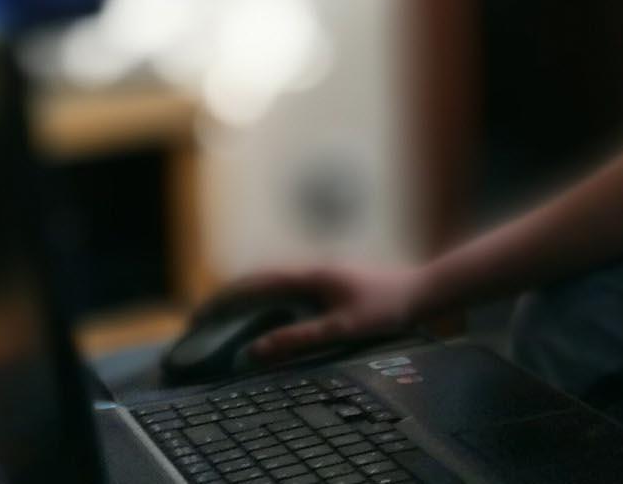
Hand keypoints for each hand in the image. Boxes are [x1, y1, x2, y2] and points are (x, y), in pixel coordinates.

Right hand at [207, 263, 431, 363]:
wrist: (425, 292)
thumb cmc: (388, 308)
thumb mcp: (342, 328)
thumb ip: (298, 340)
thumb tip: (254, 352)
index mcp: (309, 276)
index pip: (253, 285)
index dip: (222, 301)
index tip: (197, 316)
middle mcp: (312, 270)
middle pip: (258, 281)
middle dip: (227, 299)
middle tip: (201, 321)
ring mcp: (322, 275)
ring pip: (273, 283)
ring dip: (247, 298)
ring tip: (224, 319)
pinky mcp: (333, 283)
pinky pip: (289, 289)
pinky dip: (268, 300)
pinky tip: (268, 316)